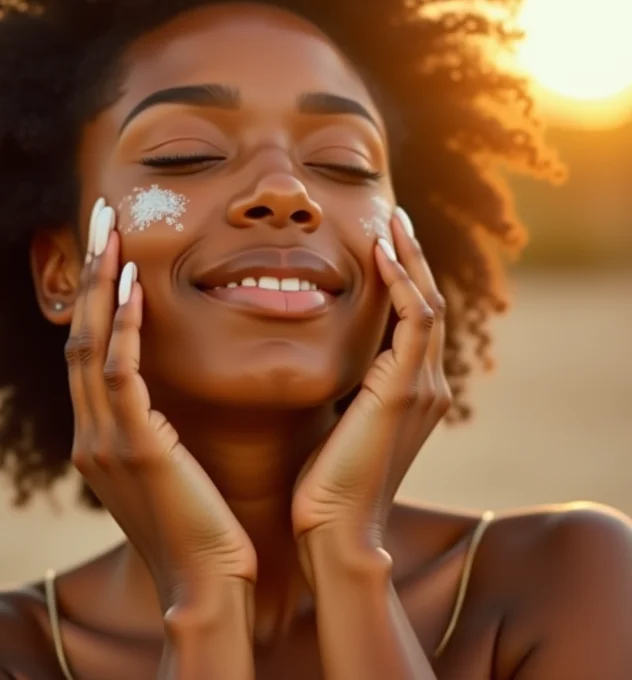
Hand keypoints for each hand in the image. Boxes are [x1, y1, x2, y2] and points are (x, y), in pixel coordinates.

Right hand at [65, 198, 256, 610]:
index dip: (98, 297)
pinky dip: (123, 327)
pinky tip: (134, 286)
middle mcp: (90, 432)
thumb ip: (157, 425)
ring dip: (101, 285)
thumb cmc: (202, 522)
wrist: (207, 583)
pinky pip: (119, 373)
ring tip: (112, 232)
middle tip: (102, 218)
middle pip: (81, 334)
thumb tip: (171, 390)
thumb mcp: (170, 464)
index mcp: (100, 435)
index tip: (112, 250)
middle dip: (91, 275)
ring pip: (91, 344)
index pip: (91, 350)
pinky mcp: (130, 446)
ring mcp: (103, 439)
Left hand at [291, 207, 450, 559]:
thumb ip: (340, 386)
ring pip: (427, 304)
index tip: (380, 242)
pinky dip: (403, 283)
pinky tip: (382, 253)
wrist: (335, 528)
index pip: (412, 320)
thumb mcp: (335, 420)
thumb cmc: (326, 482)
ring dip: (410, 259)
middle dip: (411, 258)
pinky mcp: (407, 388)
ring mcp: (423, 386)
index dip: (401, 278)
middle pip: (427, 303)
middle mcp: (427, 384)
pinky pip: (416, 319)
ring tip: (393, 221)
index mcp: (411, 392)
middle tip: (393, 218)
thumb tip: (318, 356)